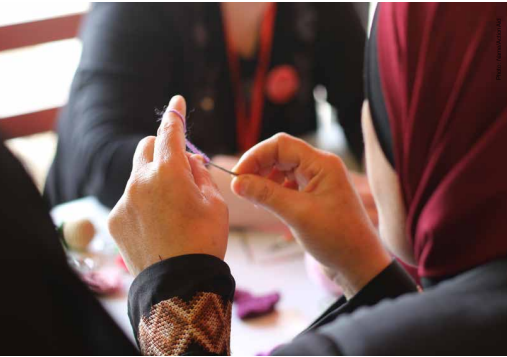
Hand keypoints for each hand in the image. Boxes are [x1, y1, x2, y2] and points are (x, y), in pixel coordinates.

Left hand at [108, 96, 228, 275]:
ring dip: (152, 178)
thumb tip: (190, 160)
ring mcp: (125, 200)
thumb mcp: (215, 204)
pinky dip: (142, 201)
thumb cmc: (204, 241)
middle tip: (178, 168)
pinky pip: (129, 198)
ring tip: (170, 207)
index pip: (171, 131)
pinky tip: (156, 225)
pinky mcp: (116, 218)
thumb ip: (200, 175)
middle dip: (161, 149)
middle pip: (146, 147)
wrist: (180, 285)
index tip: (176, 101)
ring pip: (137, 174)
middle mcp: (141, 180)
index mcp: (170, 172)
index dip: (175, 113)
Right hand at [231, 133, 390, 297]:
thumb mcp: (297, 215)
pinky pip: (288, 184)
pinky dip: (274, 191)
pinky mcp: (315, 194)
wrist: (359, 263)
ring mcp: (318, 180)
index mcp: (322, 164)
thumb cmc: (336, 238)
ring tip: (256, 199)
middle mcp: (321, 167)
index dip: (256, 156)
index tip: (238, 176)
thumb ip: (266, 195)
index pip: (281, 145)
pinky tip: (268, 205)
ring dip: (265, 180)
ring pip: (283, 169)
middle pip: (280, 154)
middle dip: (259, 168)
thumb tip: (237, 182)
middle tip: (242, 188)